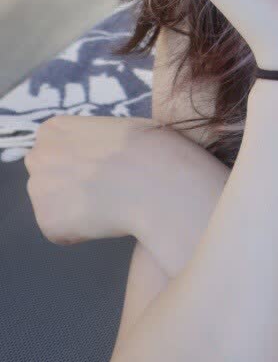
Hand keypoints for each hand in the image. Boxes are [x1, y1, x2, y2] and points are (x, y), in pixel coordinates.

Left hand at [25, 114, 156, 246]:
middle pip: (49, 178)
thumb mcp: (116, 129)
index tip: (104, 170)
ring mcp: (38, 190)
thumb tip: (95, 161)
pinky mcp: (47, 222)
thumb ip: (93, 143)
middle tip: (106, 191)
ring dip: (76, 210)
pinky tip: (106, 220)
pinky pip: (62, 232)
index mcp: (53, 129)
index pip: (57, 152)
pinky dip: (81, 232)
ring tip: (110, 206)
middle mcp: (37, 156)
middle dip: (71, 187)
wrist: (157, 181)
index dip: (83, 165)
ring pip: (54, 206)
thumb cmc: (150, 151)